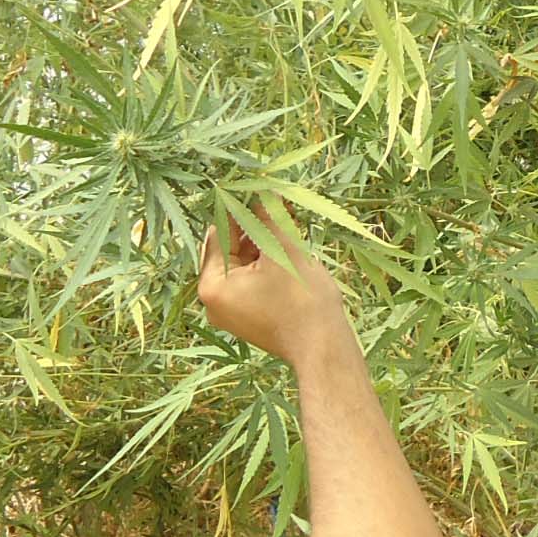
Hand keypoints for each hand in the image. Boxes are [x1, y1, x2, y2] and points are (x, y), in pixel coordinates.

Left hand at [196, 198, 351, 371]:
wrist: (324, 348)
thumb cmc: (301, 300)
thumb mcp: (283, 250)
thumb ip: (267, 217)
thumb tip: (262, 188)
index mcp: (212, 286)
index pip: (220, 235)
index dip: (239, 210)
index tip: (256, 190)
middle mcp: (214, 301)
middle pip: (231, 250)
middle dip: (254, 227)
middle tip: (275, 204)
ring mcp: (232, 312)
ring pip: (244, 265)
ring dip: (263, 244)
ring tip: (285, 222)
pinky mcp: (250, 317)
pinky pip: (253, 281)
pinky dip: (267, 264)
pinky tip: (287, 247)